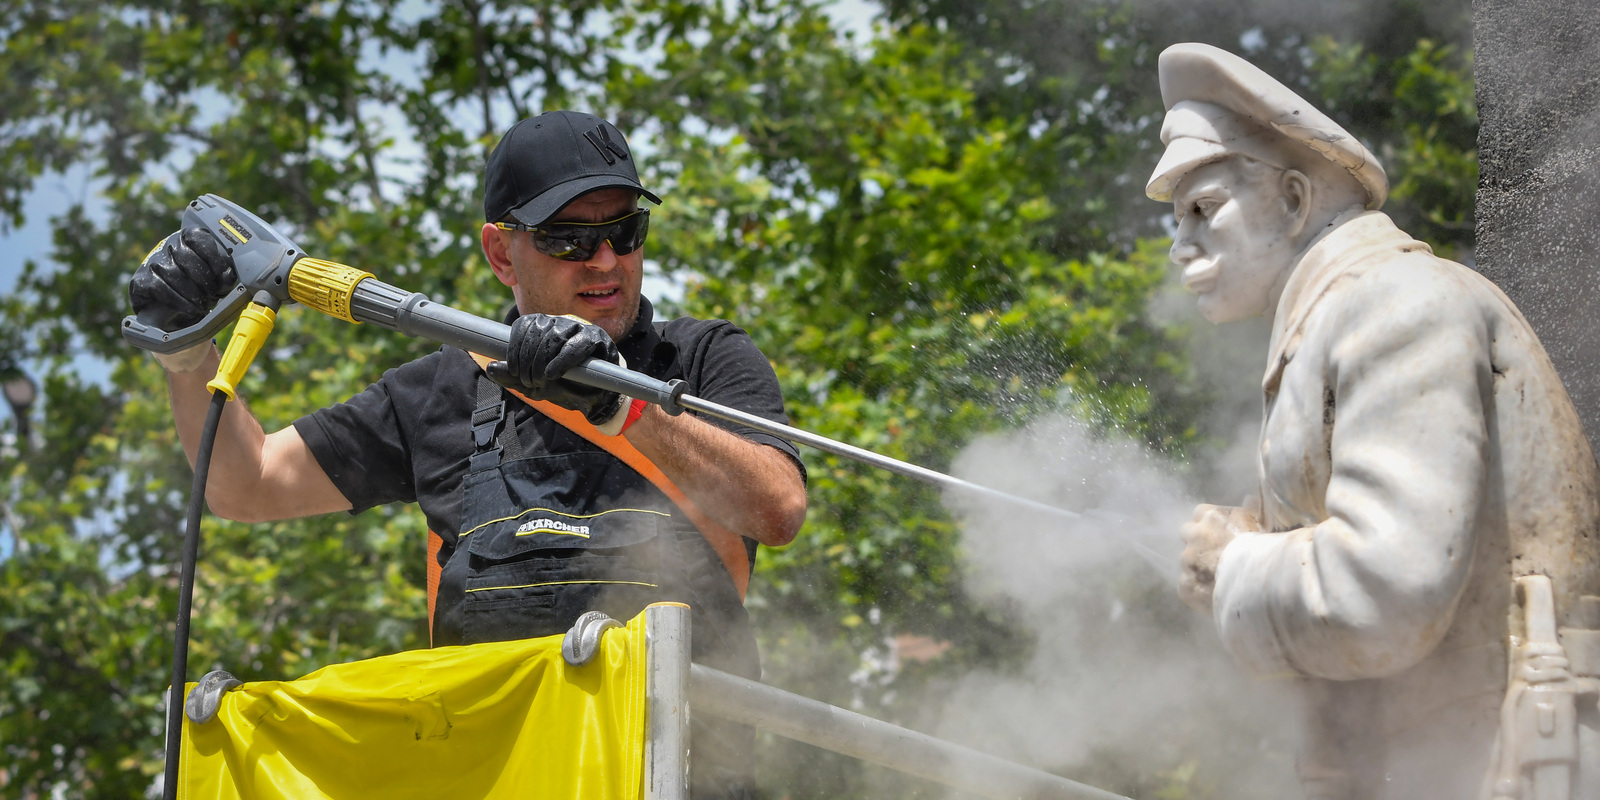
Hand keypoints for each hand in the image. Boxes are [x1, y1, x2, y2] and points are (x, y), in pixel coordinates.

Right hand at [128, 227, 237, 330]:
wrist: (175, 310)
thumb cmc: (200, 288)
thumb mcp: (218, 279)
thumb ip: (224, 275)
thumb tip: (227, 276)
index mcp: (189, 238)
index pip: (199, 238)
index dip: (213, 257)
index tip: (222, 273)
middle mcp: (169, 245)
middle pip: (186, 257)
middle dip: (204, 280)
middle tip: (212, 295)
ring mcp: (152, 261)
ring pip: (173, 274)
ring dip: (192, 293)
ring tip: (203, 305)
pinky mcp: (140, 280)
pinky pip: (159, 287)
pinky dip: (178, 300)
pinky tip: (190, 308)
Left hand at [487, 313, 624, 426]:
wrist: (596, 400)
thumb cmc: (565, 388)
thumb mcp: (534, 385)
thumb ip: (512, 377)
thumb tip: (491, 367)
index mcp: (545, 327)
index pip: (524, 324)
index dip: (514, 346)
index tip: (513, 370)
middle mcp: (561, 322)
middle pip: (537, 331)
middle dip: (527, 359)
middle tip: (528, 382)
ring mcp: (580, 328)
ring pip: (554, 336)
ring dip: (542, 361)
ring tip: (540, 381)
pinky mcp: (597, 338)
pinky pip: (577, 344)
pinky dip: (562, 360)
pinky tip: (553, 374)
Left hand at [1179, 503, 1258, 612]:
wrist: (1265, 582)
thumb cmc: (1268, 548)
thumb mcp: (1265, 522)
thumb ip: (1253, 509)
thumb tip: (1249, 499)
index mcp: (1212, 516)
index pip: (1200, 513)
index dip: (1210, 524)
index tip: (1221, 533)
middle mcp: (1195, 536)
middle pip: (1188, 534)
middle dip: (1199, 543)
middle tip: (1218, 556)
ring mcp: (1188, 562)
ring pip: (1188, 563)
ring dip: (1199, 568)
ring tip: (1222, 579)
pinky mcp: (1187, 587)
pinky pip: (1188, 587)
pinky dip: (1199, 591)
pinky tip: (1217, 595)